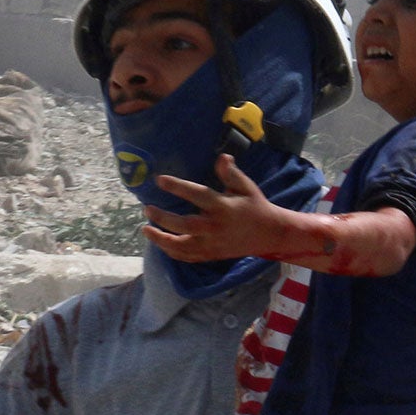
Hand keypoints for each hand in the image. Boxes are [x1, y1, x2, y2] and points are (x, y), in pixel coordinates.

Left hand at [141, 153, 295, 262]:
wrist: (269, 234)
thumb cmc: (255, 206)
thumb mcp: (246, 187)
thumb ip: (231, 174)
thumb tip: (222, 157)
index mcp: (223, 206)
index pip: (196, 195)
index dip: (177, 186)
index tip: (160, 180)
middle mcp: (215, 227)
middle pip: (184, 224)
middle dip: (162, 218)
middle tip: (147, 209)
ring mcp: (212, 244)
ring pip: (182, 246)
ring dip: (161, 239)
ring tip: (146, 230)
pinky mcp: (212, 255)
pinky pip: (188, 257)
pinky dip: (172, 252)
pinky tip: (161, 244)